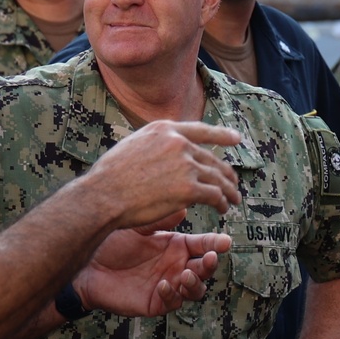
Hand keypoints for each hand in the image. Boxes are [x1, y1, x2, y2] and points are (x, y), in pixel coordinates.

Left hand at [78, 225, 232, 316]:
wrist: (86, 265)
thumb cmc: (111, 243)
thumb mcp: (137, 227)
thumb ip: (159, 220)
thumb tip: (183, 206)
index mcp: (176, 246)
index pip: (203, 245)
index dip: (215, 244)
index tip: (225, 242)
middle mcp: (175, 266)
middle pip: (203, 268)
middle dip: (209, 265)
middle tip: (209, 258)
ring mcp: (167, 285)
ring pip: (194, 290)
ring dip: (195, 283)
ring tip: (186, 274)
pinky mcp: (155, 302)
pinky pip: (171, 303)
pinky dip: (171, 295)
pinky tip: (164, 284)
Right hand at [84, 121, 241, 229]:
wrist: (103, 195)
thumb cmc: (109, 177)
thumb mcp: (131, 146)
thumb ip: (152, 145)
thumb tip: (163, 153)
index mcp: (164, 130)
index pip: (200, 130)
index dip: (221, 135)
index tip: (236, 139)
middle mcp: (178, 143)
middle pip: (212, 158)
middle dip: (226, 173)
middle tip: (233, 184)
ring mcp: (185, 165)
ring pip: (218, 178)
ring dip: (229, 191)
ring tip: (233, 200)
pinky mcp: (189, 189)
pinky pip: (214, 195)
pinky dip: (222, 203)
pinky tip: (222, 209)